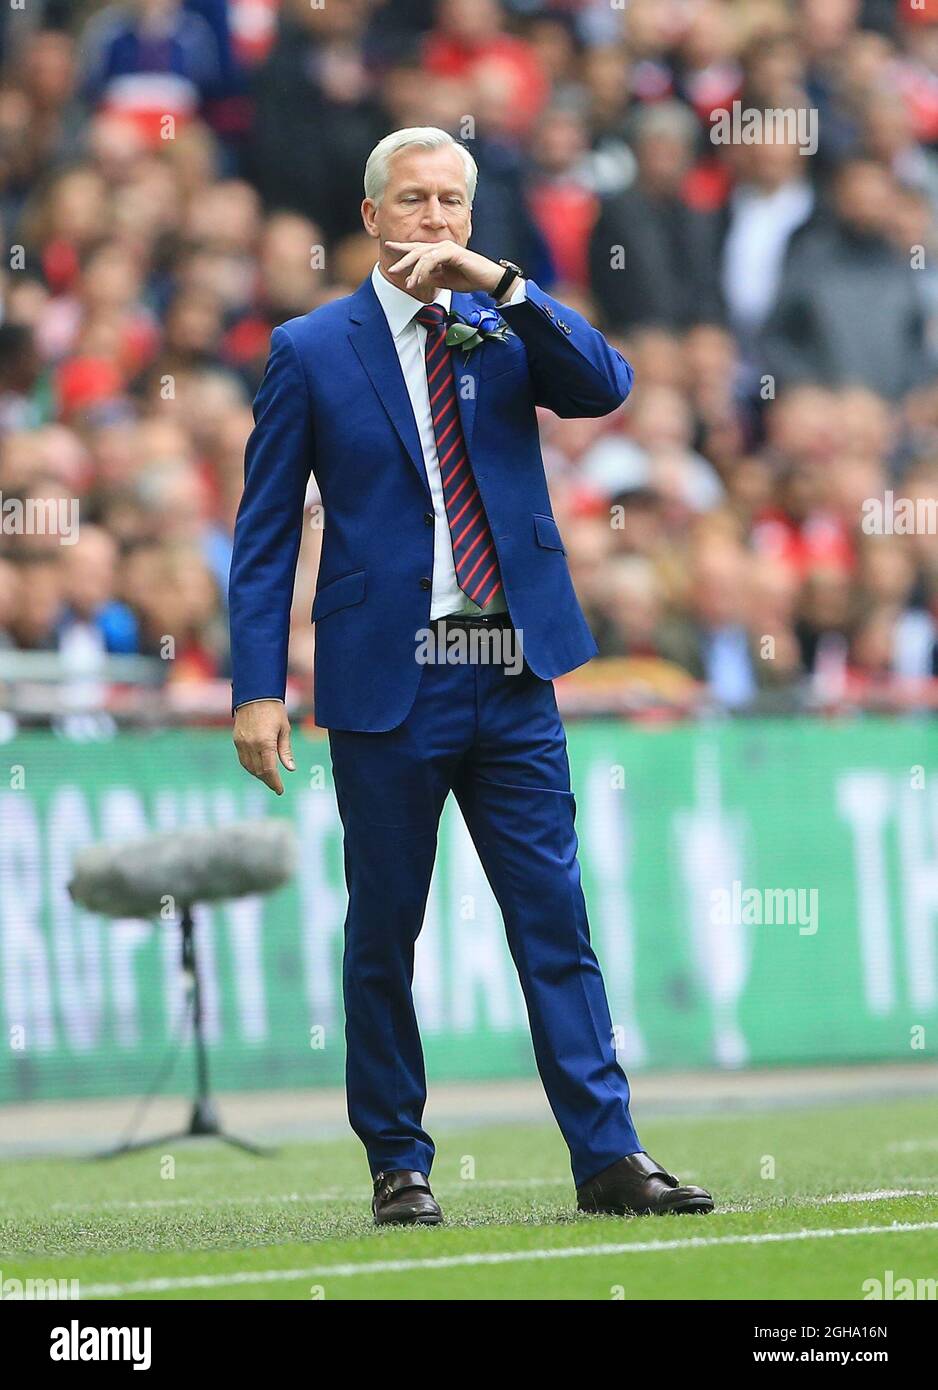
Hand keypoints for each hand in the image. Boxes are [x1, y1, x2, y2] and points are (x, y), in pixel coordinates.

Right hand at [233, 699, 294, 795]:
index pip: (269, 770)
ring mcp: (241, 742)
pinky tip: (258, 768)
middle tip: (276, 786)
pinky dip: (250, 767)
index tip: (280, 790)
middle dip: (268, 780)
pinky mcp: (237, 739)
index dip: (275, 782)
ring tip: (268, 778)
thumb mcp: (284, 729)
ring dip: (258, 775)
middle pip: (259, 771)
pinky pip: (242, 759)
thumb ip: (286, 751)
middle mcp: (251, 745)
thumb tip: (290, 769)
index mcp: (265, 742)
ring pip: (249, 767)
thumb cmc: (274, 710)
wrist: (255, 695)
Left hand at [385, 240, 503, 296]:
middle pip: (417, 250)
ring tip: (408, 284)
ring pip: (423, 256)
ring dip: (414, 271)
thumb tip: (416, 280)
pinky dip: (424, 270)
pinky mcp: (452, 252)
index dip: (403, 248)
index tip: (389, 247)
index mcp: (439, 251)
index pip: (418, 249)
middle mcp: (441, 246)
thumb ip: (430, 279)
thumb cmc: (469, 278)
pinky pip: (432, 260)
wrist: (488, 280)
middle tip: (391, 268)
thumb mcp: (444, 281)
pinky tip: (418, 279)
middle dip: (403, 259)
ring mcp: (446, 247)